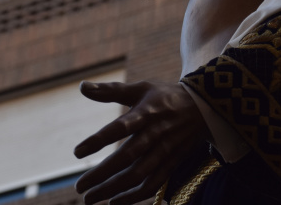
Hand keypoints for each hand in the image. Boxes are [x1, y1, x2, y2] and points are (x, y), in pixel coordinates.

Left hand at [74, 81, 209, 204]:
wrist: (204, 105)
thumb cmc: (164, 95)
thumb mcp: (140, 88)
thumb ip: (110, 90)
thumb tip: (82, 86)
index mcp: (147, 112)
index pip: (121, 127)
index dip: (99, 140)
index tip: (77, 152)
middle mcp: (156, 133)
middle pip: (128, 157)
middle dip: (102, 174)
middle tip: (80, 187)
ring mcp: (166, 149)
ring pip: (139, 174)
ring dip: (114, 189)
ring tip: (90, 198)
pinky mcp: (173, 162)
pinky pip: (155, 183)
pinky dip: (135, 196)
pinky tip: (115, 202)